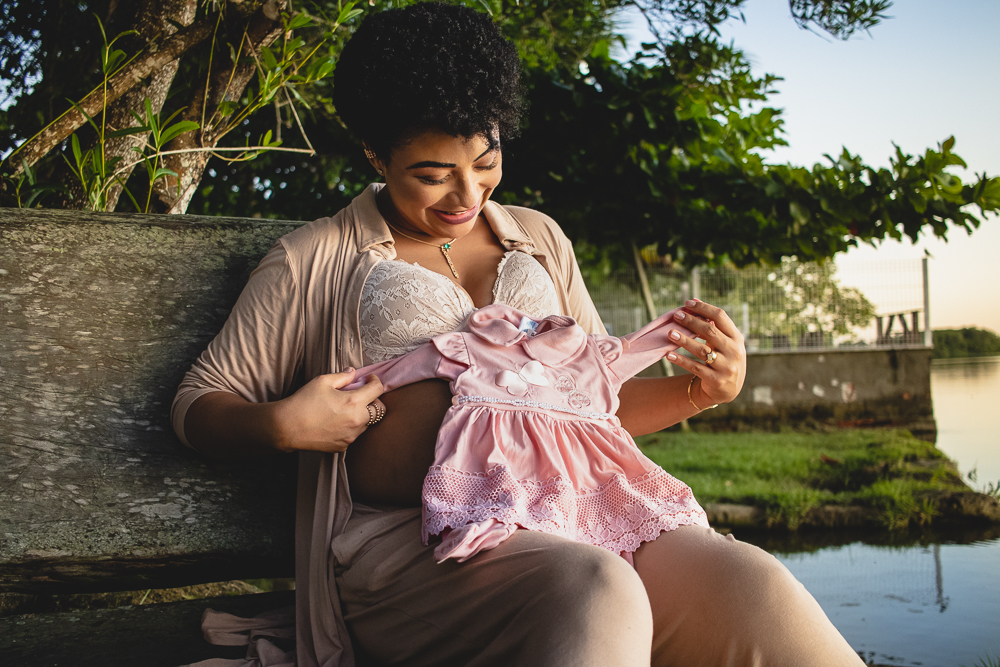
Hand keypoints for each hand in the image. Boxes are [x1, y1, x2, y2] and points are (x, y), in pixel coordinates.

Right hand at [270, 368, 385, 452]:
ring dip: (363, 414)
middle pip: (379, 410)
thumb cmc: (303, 402)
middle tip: (361, 394)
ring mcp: (351, 436)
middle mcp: (357, 421)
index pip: (377, 389)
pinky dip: (351, 426)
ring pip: (367, 423)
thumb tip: (353, 373)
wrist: (287, 427)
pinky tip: (337, 421)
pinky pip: (354, 434)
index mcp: (354, 402)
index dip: (375, 381)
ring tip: (346, 408)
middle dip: (374, 400)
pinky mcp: (344, 446)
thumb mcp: (322, 381)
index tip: (369, 379)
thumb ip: (342, 376)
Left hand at [665, 299, 746, 407]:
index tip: (687, 303)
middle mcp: (734, 351)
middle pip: (710, 331)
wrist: (729, 390)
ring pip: (702, 350)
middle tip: (676, 315)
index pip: (721, 316)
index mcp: (737, 338)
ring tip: (670, 333)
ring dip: (684, 340)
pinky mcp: (716, 380)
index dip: (703, 308)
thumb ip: (713, 324)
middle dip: (692, 321)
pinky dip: (681, 360)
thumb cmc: (723, 359)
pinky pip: (695, 368)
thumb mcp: (725, 342)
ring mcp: (726, 367)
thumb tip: (694, 300)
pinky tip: (668, 354)